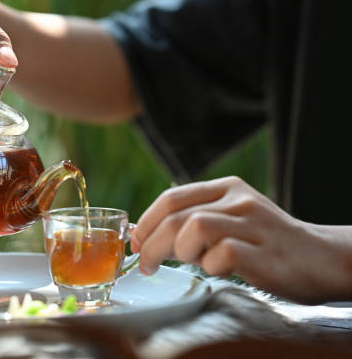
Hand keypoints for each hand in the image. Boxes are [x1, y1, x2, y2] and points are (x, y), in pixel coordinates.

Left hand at [131, 176, 351, 302]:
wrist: (321, 258)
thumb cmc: (265, 243)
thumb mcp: (230, 220)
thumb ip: (193, 222)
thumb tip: (143, 236)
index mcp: (226, 188)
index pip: (172, 198)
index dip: (146, 222)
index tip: (135, 242)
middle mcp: (239, 200)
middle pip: (176, 216)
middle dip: (151, 244)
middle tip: (145, 264)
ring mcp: (253, 225)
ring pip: (194, 228)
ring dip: (180, 251)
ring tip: (190, 263)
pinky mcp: (264, 253)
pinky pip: (222, 255)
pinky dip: (211, 266)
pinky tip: (219, 270)